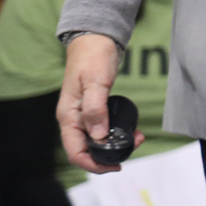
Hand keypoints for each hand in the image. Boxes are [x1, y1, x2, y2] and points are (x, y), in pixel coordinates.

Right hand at [58, 34, 134, 173]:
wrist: (95, 39)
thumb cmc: (93, 58)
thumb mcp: (96, 82)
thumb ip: (96, 109)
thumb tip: (98, 136)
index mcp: (68, 116)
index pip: (75, 152)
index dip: (93, 164)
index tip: (115, 166)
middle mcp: (73, 119)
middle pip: (87, 149)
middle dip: (109, 154)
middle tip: (134, 146)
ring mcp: (83, 115)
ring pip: (96, 140)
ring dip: (115, 144)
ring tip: (137, 137)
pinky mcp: (94, 109)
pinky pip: (103, 128)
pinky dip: (116, 132)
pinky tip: (132, 129)